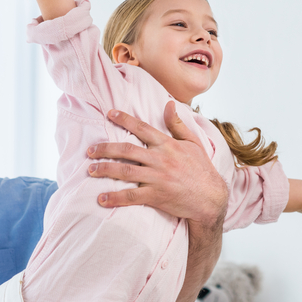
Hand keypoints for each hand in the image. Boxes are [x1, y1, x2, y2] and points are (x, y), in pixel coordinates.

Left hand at [86, 102, 227, 228]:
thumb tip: (169, 103)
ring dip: (105, 170)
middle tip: (89, 150)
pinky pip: (131, 196)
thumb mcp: (194, 143)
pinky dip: (115, 197)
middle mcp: (161, 159)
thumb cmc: (202, 169)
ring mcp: (158, 178)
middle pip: (127, 150)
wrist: (211, 198)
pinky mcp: (157, 196)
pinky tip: (102, 198)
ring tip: (90, 170)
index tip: (109, 114)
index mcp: (168, 144)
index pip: (142, 128)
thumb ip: (178, 124)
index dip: (124, 119)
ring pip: (125, 171)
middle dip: (105, 148)